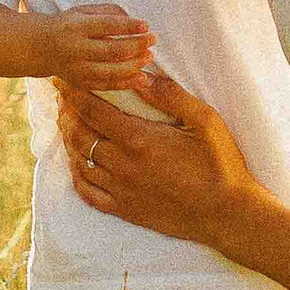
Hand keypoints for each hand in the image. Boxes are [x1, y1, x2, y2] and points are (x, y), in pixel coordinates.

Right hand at [44, 2, 154, 81]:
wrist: (40, 48)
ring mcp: (78, 69)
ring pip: (111, 71)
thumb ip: (107, 11)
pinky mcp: (81, 83)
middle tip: (152, 40)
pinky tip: (143, 78)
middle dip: (136, 45)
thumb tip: (133, 19)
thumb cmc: (69, 25)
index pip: (107, 26)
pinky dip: (126, 83)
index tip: (146, 25)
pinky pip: (107, 86)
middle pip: (112, 50)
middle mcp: (76, 49)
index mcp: (76, 27)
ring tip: (149, 57)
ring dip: (134, 65)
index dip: (129, 26)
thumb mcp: (82, 11)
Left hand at [56, 63, 256, 245]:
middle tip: (63, 99)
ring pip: (80, 162)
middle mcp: (123, 165)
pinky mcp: (125, 210)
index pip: (93, 111)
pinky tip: (77, 164)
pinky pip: (88, 193)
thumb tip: (141, 75)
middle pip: (79, 135)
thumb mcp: (205, 121)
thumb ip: (171, 95)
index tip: (64, 80)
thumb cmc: (220, 164)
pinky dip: (77, 175)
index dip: (74, 93)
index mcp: (140, 139)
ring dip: (69, 141)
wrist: (227, 213)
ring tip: (67, 125)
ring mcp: (121, 190)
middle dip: (67, 113)